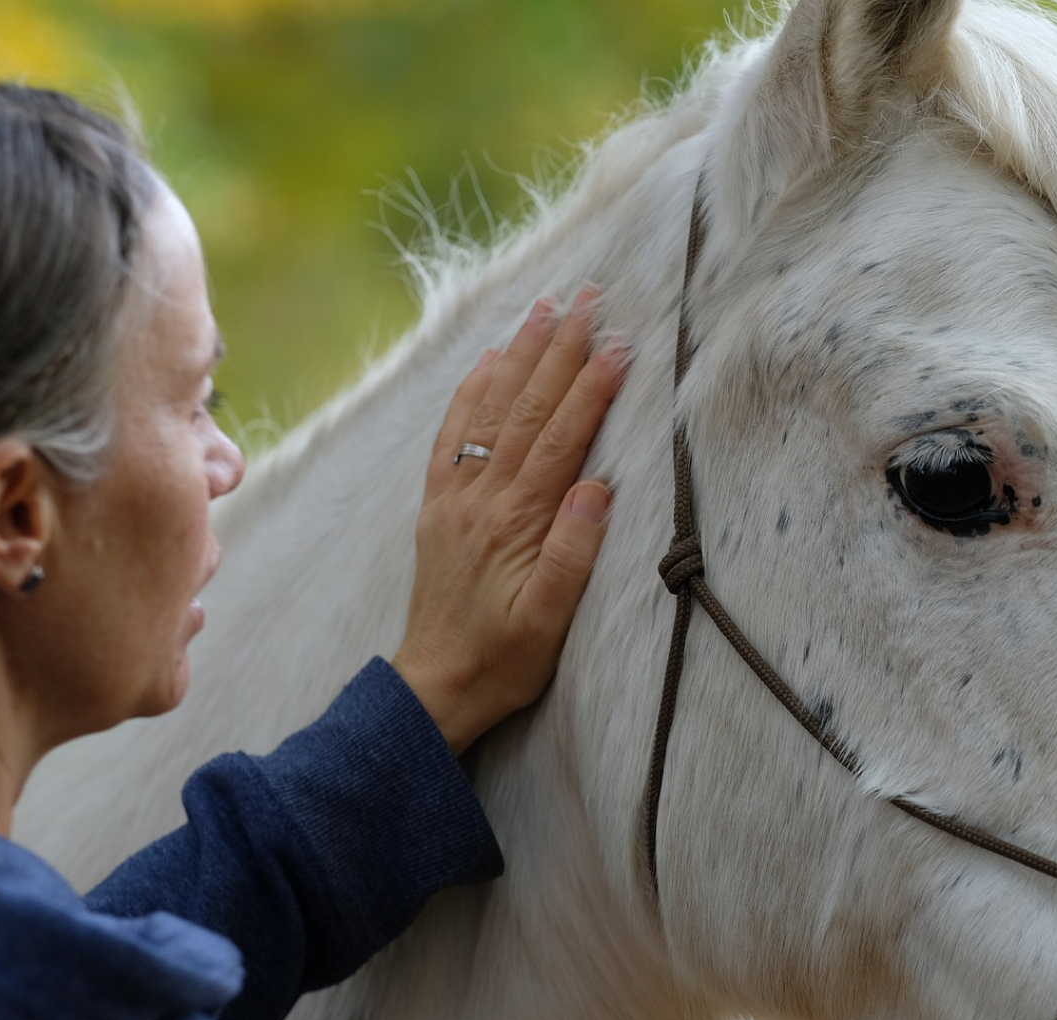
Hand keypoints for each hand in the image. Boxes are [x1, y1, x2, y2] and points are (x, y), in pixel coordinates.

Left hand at [392, 287, 625, 753]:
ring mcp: (455, 498)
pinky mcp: (440, 506)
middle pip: (526, 408)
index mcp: (514, 522)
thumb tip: (599, 486)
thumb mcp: (551, 620)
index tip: (619, 341)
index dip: (591, 387)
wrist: (437, 686)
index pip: (560, 438)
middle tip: (587, 296)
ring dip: (519, 354)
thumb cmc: (506, 660)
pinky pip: (454, 434)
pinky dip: (472, 390)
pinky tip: (488, 359)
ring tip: (545, 307)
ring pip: (491, 409)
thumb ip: (573, 552)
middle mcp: (480, 499)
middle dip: (559, 348)